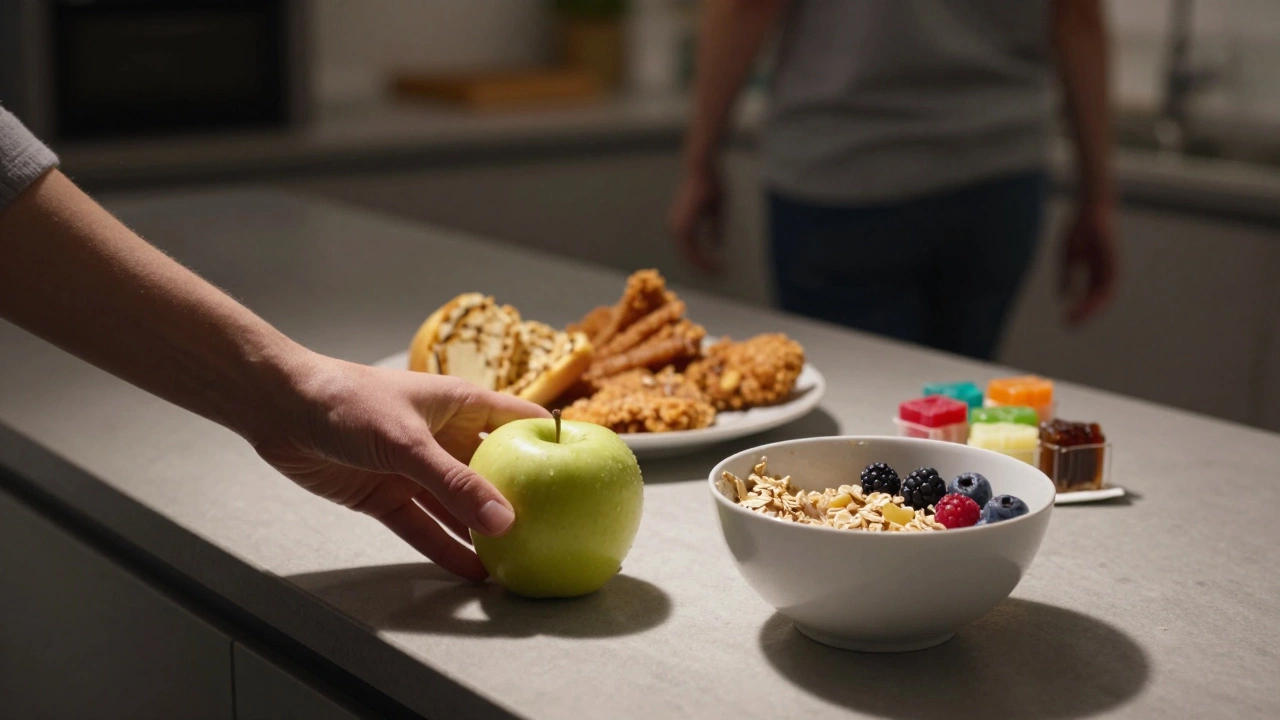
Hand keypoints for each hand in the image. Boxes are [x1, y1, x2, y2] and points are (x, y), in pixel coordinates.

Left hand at [251, 354, 548, 580]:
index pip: (522, 423)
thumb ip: (455, 484)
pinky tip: (474, 574)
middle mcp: (446, 438)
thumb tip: (504, 522)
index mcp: (462, 405)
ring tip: (522, 562)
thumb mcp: (408, 442)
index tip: (589, 469)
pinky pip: (427, 529)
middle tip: (559, 531)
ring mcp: (419, 470)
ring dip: (485, 534)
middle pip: (496, 473)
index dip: (555, 442)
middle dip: (525, 501)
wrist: (280, 409)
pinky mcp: (389, 497)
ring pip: (462, 507)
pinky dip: (447, 550)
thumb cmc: (346, 400)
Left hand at [667, 165, 723, 272]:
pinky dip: (703, 259)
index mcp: (682, 224)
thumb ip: (715, 229)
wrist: (702, 167)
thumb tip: (716, 245)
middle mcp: (676, 227)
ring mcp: (677, 227)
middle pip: (688, 257)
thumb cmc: (710, 183)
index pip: (690, 250)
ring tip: (720, 271)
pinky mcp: (683, 225)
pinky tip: (715, 262)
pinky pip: (691, 249)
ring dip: (704, 266)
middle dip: (704, 267)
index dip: (704, 261)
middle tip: (720, 273)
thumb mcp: (716, 210)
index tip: (719, 267)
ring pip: (689, 256)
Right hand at [1059, 201, 1119, 324]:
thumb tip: (1063, 297)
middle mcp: (1105, 271)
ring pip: (1104, 296)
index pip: (1088, 295)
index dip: (1078, 308)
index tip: (1065, 320)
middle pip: (1097, 299)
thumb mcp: (1068, 256)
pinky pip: (1109, 284)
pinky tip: (1088, 304)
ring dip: (1090, 309)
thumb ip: (1067, 276)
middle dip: (1083, 313)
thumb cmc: (1079, 229)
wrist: (1091, 209)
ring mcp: (1111, 267)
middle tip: (1069, 325)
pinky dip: (1099, 296)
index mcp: (1094, 270)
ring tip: (1076, 319)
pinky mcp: (1114, 262)